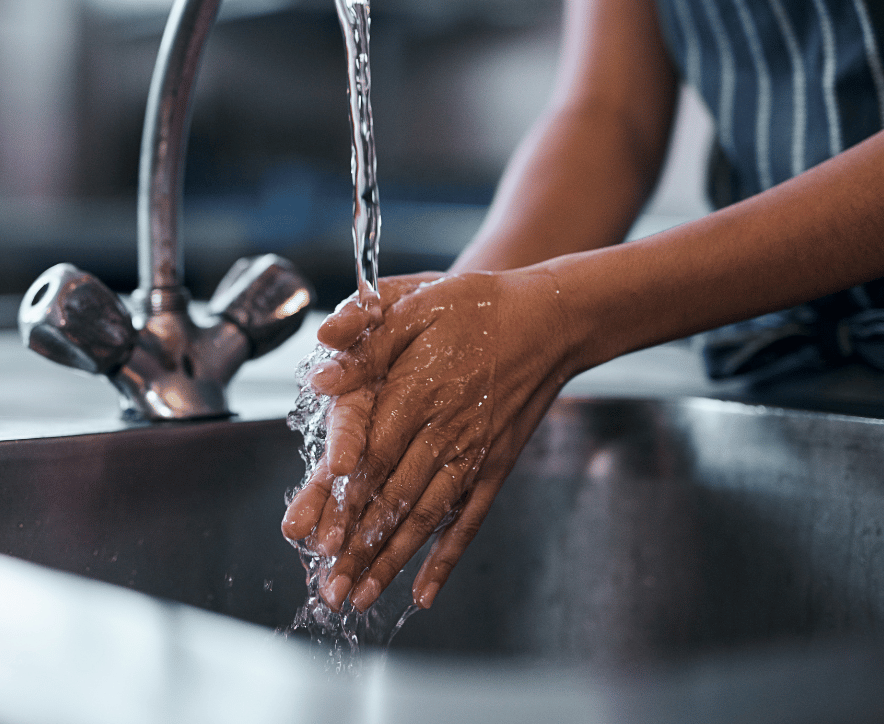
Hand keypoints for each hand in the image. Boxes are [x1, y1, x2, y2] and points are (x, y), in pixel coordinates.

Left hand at [283, 266, 574, 611]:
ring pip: (425, 517)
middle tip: (328, 590)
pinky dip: (447, 557)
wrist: (550, 318)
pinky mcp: (496, 464)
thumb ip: (368, 340)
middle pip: (393, 499)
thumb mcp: (420, 303)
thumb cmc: (480, 306)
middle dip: (357, 547)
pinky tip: (425, 591)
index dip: (341, 500)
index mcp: (418, 391)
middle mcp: (446, 431)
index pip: (370, 457)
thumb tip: (321, 370)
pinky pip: (469, 519)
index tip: (314, 538)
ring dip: (391, 561)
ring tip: (359, 599)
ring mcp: (474, 453)